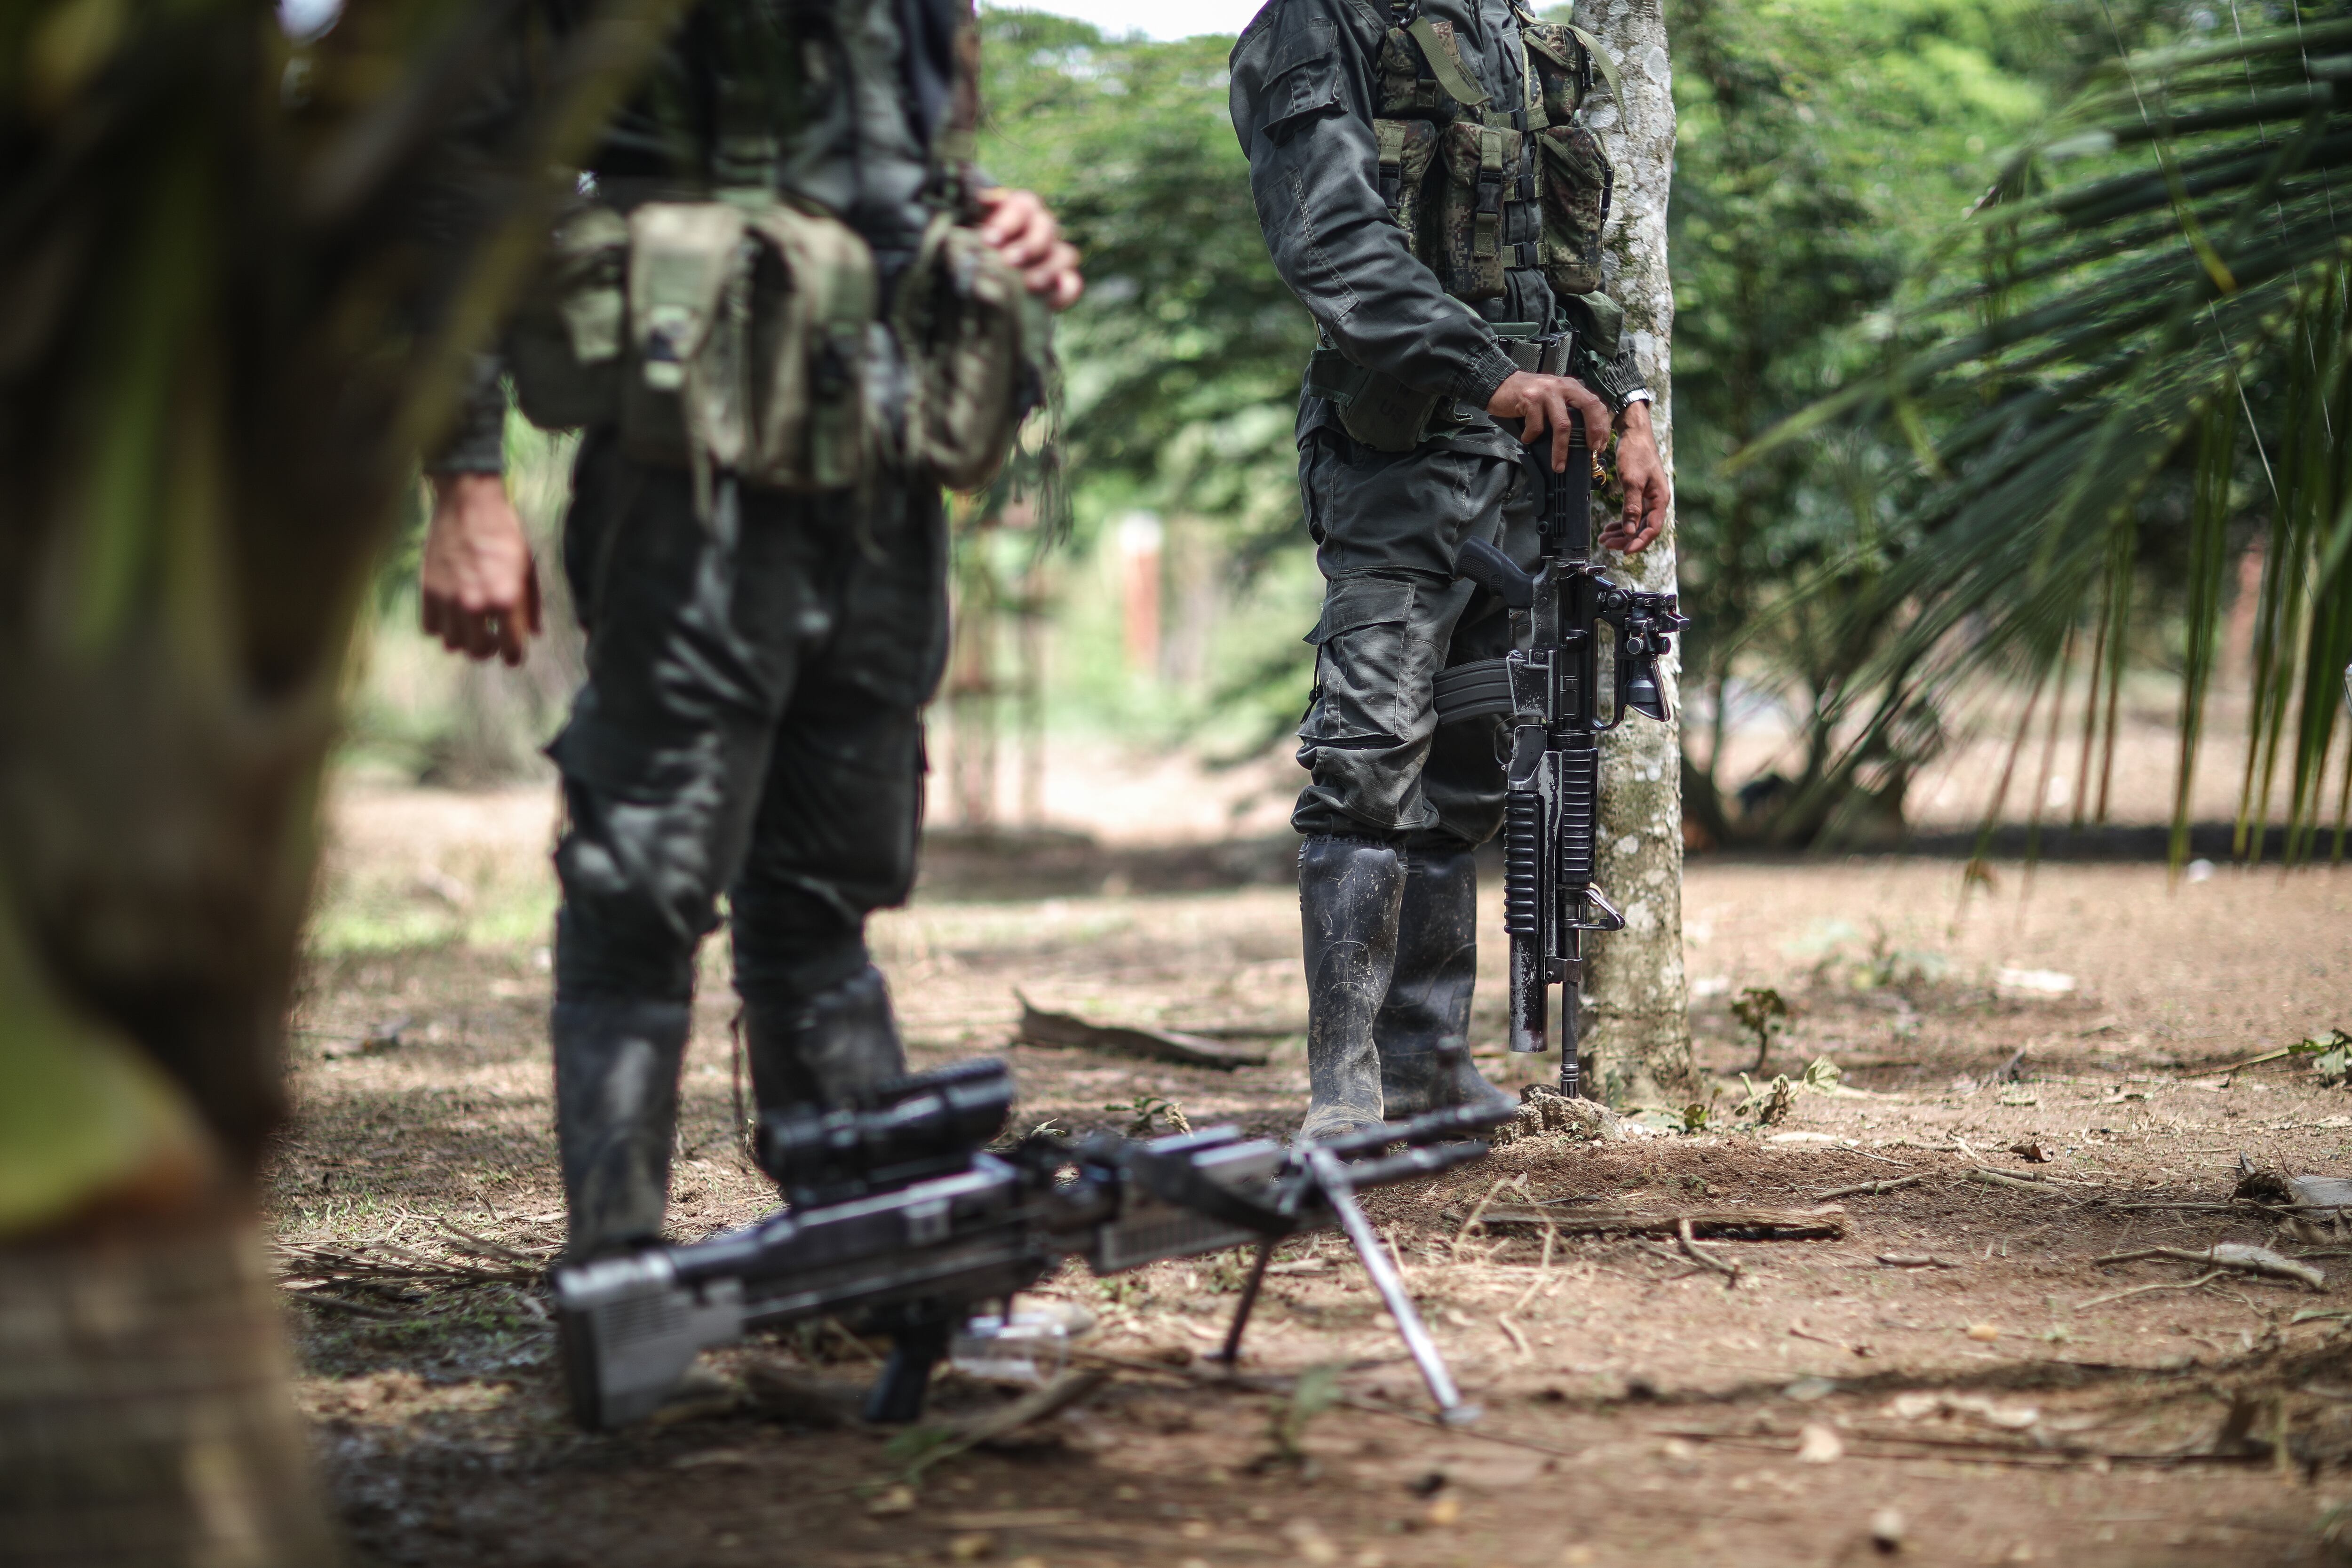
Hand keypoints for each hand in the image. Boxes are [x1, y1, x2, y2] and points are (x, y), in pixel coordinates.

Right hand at [421, 473, 539, 665]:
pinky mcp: (427, 590)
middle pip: (478, 652)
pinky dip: (440, 627)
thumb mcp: (528, 568)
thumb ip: (530, 605)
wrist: (468, 504)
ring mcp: (448, 599)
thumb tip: (533, 634)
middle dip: (488, 650)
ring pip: (452, 644)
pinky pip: (430, 628)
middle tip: (492, 640)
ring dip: (463, 640)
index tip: (512, 655)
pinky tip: (450, 615)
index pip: (511, 648)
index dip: (514, 655)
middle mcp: (476, 604)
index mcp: (506, 599)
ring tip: (470, 627)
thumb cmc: (504, 533)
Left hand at [976, 187, 1084, 309]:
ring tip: (1029, 284)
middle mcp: (1039, 228)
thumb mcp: (964, 235)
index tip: (989, 239)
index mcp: (1017, 210)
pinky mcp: (1060, 281)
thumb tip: (964, 219)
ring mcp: (1053, 254)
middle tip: (1009, 261)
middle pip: (1047, 226)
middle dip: (1029, 244)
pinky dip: (1063, 291)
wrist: (977, 281)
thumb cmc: (968, 250)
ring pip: (1064, 254)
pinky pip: (1071, 283)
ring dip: (1048, 268)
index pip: (1023, 205)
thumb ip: (966, 225)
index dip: (1009, 220)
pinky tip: (1050, 301)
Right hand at [1484, 371, 1611, 475]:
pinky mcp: (1530, 398)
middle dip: (1594, 432)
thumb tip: (1582, 438)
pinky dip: (1532, 437)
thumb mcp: (1553, 398)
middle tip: (1592, 451)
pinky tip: (1527, 438)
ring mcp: (1547, 392)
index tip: (1599, 445)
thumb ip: (1567, 409)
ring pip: (1563, 425)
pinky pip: (1537, 426)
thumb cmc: (1527, 396)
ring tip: (1559, 466)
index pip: (1596, 404)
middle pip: (1588, 408)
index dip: (1602, 425)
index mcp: (1572, 387)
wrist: (1499, 383)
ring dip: (1561, 449)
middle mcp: (1563, 386)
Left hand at [1600, 402, 1667, 553]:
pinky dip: (1620, 523)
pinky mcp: (1640, 494)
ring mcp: (1648, 498)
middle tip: (1607, 545)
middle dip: (1625, 539)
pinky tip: (1609, 529)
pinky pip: (1632, 515)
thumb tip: (1629, 531)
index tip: (1624, 551)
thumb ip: (1631, 507)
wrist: (1635, 434)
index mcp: (1660, 499)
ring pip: (1636, 523)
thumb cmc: (1636, 454)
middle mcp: (1656, 501)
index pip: (1652, 529)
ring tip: (1604, 539)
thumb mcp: (1632, 481)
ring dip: (1621, 533)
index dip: (1638, 542)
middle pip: (1643, 529)